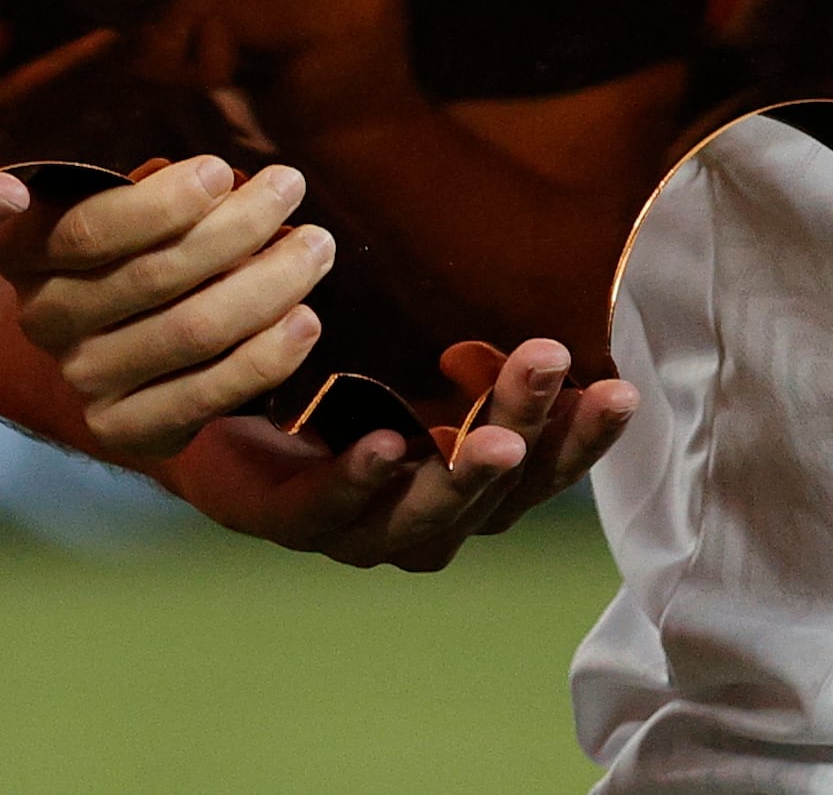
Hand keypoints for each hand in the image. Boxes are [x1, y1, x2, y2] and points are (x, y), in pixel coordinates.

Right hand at [5, 156, 344, 458]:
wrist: (104, 335)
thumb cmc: (125, 243)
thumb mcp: (115, 204)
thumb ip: (153, 194)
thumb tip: (231, 185)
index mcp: (22, 251)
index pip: (92, 229)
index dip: (163, 202)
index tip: (222, 170)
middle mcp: (41, 320)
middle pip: (154, 276)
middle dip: (238, 226)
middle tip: (291, 187)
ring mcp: (82, 379)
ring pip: (192, 330)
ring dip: (269, 283)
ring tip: (316, 247)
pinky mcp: (124, 428)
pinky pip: (208, 393)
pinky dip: (266, 355)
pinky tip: (306, 319)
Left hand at [167, 337, 637, 568]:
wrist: (210, 428)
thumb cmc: (326, 397)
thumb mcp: (410, 368)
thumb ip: (472, 358)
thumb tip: (551, 301)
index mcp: (464, 489)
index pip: (541, 471)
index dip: (582, 438)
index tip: (622, 389)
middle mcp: (424, 524)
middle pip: (495, 492)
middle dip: (530, 430)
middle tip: (551, 363)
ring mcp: (359, 532)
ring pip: (427, 512)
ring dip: (466, 473)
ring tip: (496, 437)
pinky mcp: (291, 520)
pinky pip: (333, 505)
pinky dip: (362, 479)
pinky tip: (385, 445)